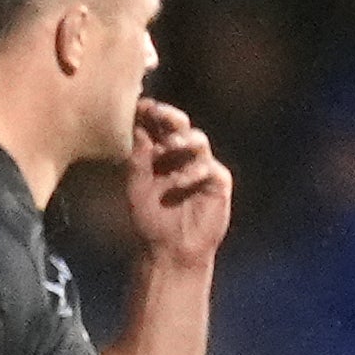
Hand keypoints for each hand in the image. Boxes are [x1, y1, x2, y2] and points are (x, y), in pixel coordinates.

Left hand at [125, 98, 231, 271]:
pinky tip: (179, 182)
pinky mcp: (218, 181)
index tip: (140, 105)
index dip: (150, 114)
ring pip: (198, 141)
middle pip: (180, 127)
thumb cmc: (149, 218)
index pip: (157, 127)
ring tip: (168, 147)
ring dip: (183, 141)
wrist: (169, 249)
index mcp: (160, 154)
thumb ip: (137, 159)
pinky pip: (209, 168)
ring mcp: (201, 166)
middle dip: (169, 116)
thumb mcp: (136, 187)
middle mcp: (182, 155)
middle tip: (158, 112)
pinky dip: (193, 172)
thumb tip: (137, 127)